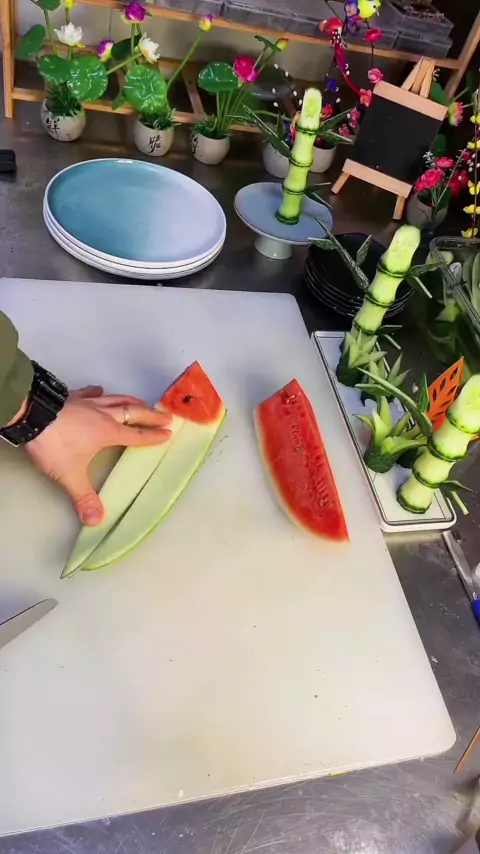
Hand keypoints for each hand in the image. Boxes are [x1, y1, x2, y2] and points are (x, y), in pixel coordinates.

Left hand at [25, 386, 170, 525]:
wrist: (32, 416)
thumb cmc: (55, 445)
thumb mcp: (70, 475)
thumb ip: (84, 497)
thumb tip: (95, 520)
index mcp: (108, 433)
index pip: (136, 435)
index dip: (153, 436)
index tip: (167, 434)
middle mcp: (103, 415)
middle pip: (133, 413)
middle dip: (150, 415)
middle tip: (166, 416)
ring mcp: (87, 403)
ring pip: (116, 399)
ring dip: (131, 401)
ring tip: (141, 401)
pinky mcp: (72, 397)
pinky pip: (90, 393)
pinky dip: (98, 392)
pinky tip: (101, 390)